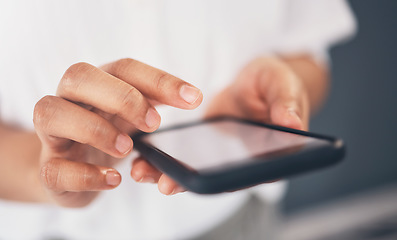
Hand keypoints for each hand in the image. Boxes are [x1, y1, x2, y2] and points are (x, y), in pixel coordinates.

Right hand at [33, 59, 202, 206]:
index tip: (193, 99)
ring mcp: (52, 134)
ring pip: (51, 113)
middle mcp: (69, 100)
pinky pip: (53, 168)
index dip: (159, 80)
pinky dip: (85, 174)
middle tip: (154, 123)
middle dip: (121, 97)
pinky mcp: (48, 168)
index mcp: (97, 84)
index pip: (124, 68)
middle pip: (79, 76)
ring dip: (96, 130)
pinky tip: (113, 180)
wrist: (69, 170)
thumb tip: (192, 97)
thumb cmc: (105, 134)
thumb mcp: (130, 114)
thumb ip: (154, 103)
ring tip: (127, 148)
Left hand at [130, 57, 310, 194]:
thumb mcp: (282, 84)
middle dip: (190, 183)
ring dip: (172, 176)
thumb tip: (292, 124)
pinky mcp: (206, 152)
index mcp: (276, 154)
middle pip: (220, 181)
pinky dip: (165, 161)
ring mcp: (225, 161)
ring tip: (143, 173)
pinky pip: (187, 161)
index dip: (229, 180)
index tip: (202, 181)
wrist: (253, 82)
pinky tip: (143, 158)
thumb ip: (286, 102)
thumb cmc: (273, 82)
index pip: (255, 174)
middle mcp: (248, 164)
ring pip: (199, 174)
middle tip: (165, 184)